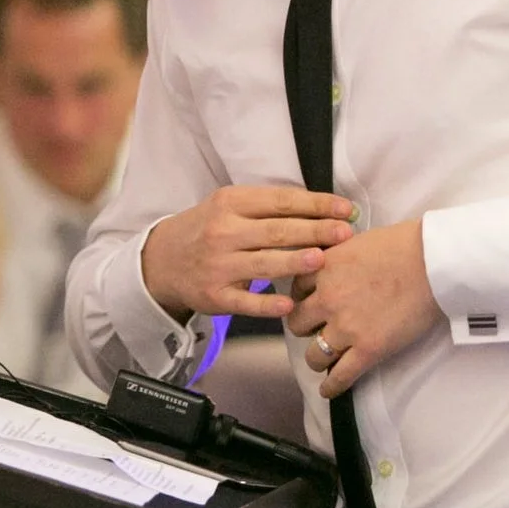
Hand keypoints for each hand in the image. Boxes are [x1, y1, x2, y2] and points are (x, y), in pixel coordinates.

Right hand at [141, 186, 358, 323]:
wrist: (163, 261)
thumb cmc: (210, 229)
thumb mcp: (231, 207)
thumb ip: (270, 207)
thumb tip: (325, 208)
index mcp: (231, 203)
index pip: (281, 201)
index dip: (316, 204)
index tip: (346, 210)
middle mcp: (223, 232)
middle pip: (276, 230)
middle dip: (314, 230)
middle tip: (345, 233)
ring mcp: (217, 265)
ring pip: (262, 263)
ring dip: (294, 261)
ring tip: (322, 259)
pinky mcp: (214, 296)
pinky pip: (244, 302)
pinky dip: (266, 305)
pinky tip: (289, 305)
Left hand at [286, 219, 436, 396]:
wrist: (433, 261)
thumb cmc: (406, 244)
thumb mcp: (359, 240)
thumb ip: (340, 256)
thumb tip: (338, 265)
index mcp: (324, 269)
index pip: (296, 289)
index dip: (302, 298)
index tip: (310, 303)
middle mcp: (328, 299)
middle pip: (298, 323)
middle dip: (306, 327)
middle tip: (318, 329)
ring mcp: (346, 327)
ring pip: (314, 354)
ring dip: (317, 358)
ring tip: (324, 360)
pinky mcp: (368, 349)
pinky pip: (340, 375)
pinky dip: (331, 386)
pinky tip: (328, 390)